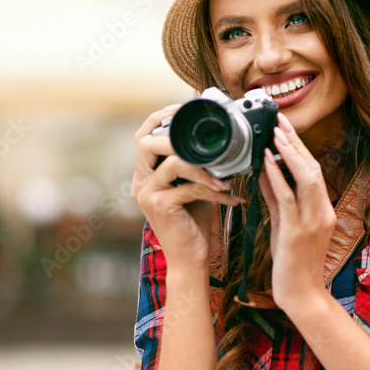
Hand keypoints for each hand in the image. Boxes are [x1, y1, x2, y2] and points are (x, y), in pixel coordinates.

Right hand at [132, 105, 244, 270]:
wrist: (191, 259)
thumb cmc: (193, 222)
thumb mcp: (193, 186)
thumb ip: (195, 165)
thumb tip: (218, 142)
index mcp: (145, 174)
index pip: (143, 136)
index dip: (160, 118)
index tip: (183, 109)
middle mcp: (140, 182)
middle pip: (147, 143)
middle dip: (177, 137)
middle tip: (205, 145)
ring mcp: (148, 194)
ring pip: (174, 163)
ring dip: (205, 167)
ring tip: (225, 178)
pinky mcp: (161, 206)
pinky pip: (189, 186)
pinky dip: (213, 188)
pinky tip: (229, 197)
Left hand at [258, 113, 336, 313]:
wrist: (301, 296)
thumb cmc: (292, 262)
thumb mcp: (285, 224)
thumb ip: (277, 198)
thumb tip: (265, 170)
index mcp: (323, 210)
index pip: (313, 170)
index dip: (298, 147)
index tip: (284, 127)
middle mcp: (322, 212)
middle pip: (313, 168)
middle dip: (295, 142)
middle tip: (279, 120)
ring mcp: (312, 222)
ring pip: (307, 178)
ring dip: (289, 153)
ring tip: (274, 133)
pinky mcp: (297, 232)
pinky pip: (288, 198)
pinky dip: (277, 176)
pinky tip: (266, 161)